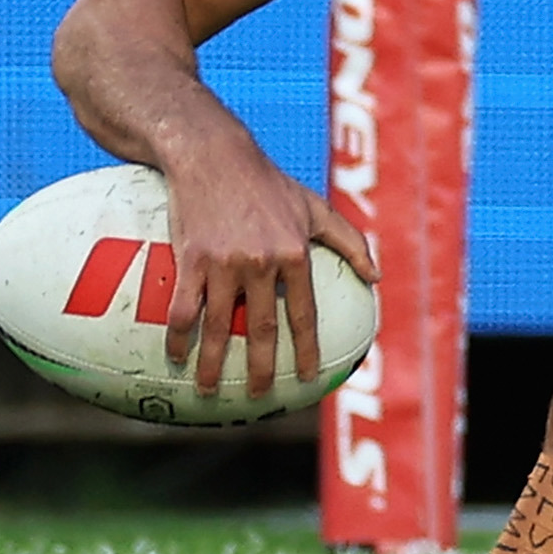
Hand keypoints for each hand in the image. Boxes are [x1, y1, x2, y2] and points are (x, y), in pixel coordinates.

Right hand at [159, 136, 375, 397]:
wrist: (213, 158)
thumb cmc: (269, 184)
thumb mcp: (316, 207)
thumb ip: (349, 241)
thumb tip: (377, 276)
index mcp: (295, 253)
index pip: (305, 312)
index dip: (308, 348)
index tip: (310, 376)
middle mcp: (262, 262)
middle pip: (263, 328)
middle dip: (262, 367)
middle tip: (260, 395)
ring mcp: (224, 263)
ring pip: (219, 325)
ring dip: (213, 362)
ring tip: (209, 388)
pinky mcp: (190, 260)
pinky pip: (182, 309)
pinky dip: (178, 336)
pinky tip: (175, 354)